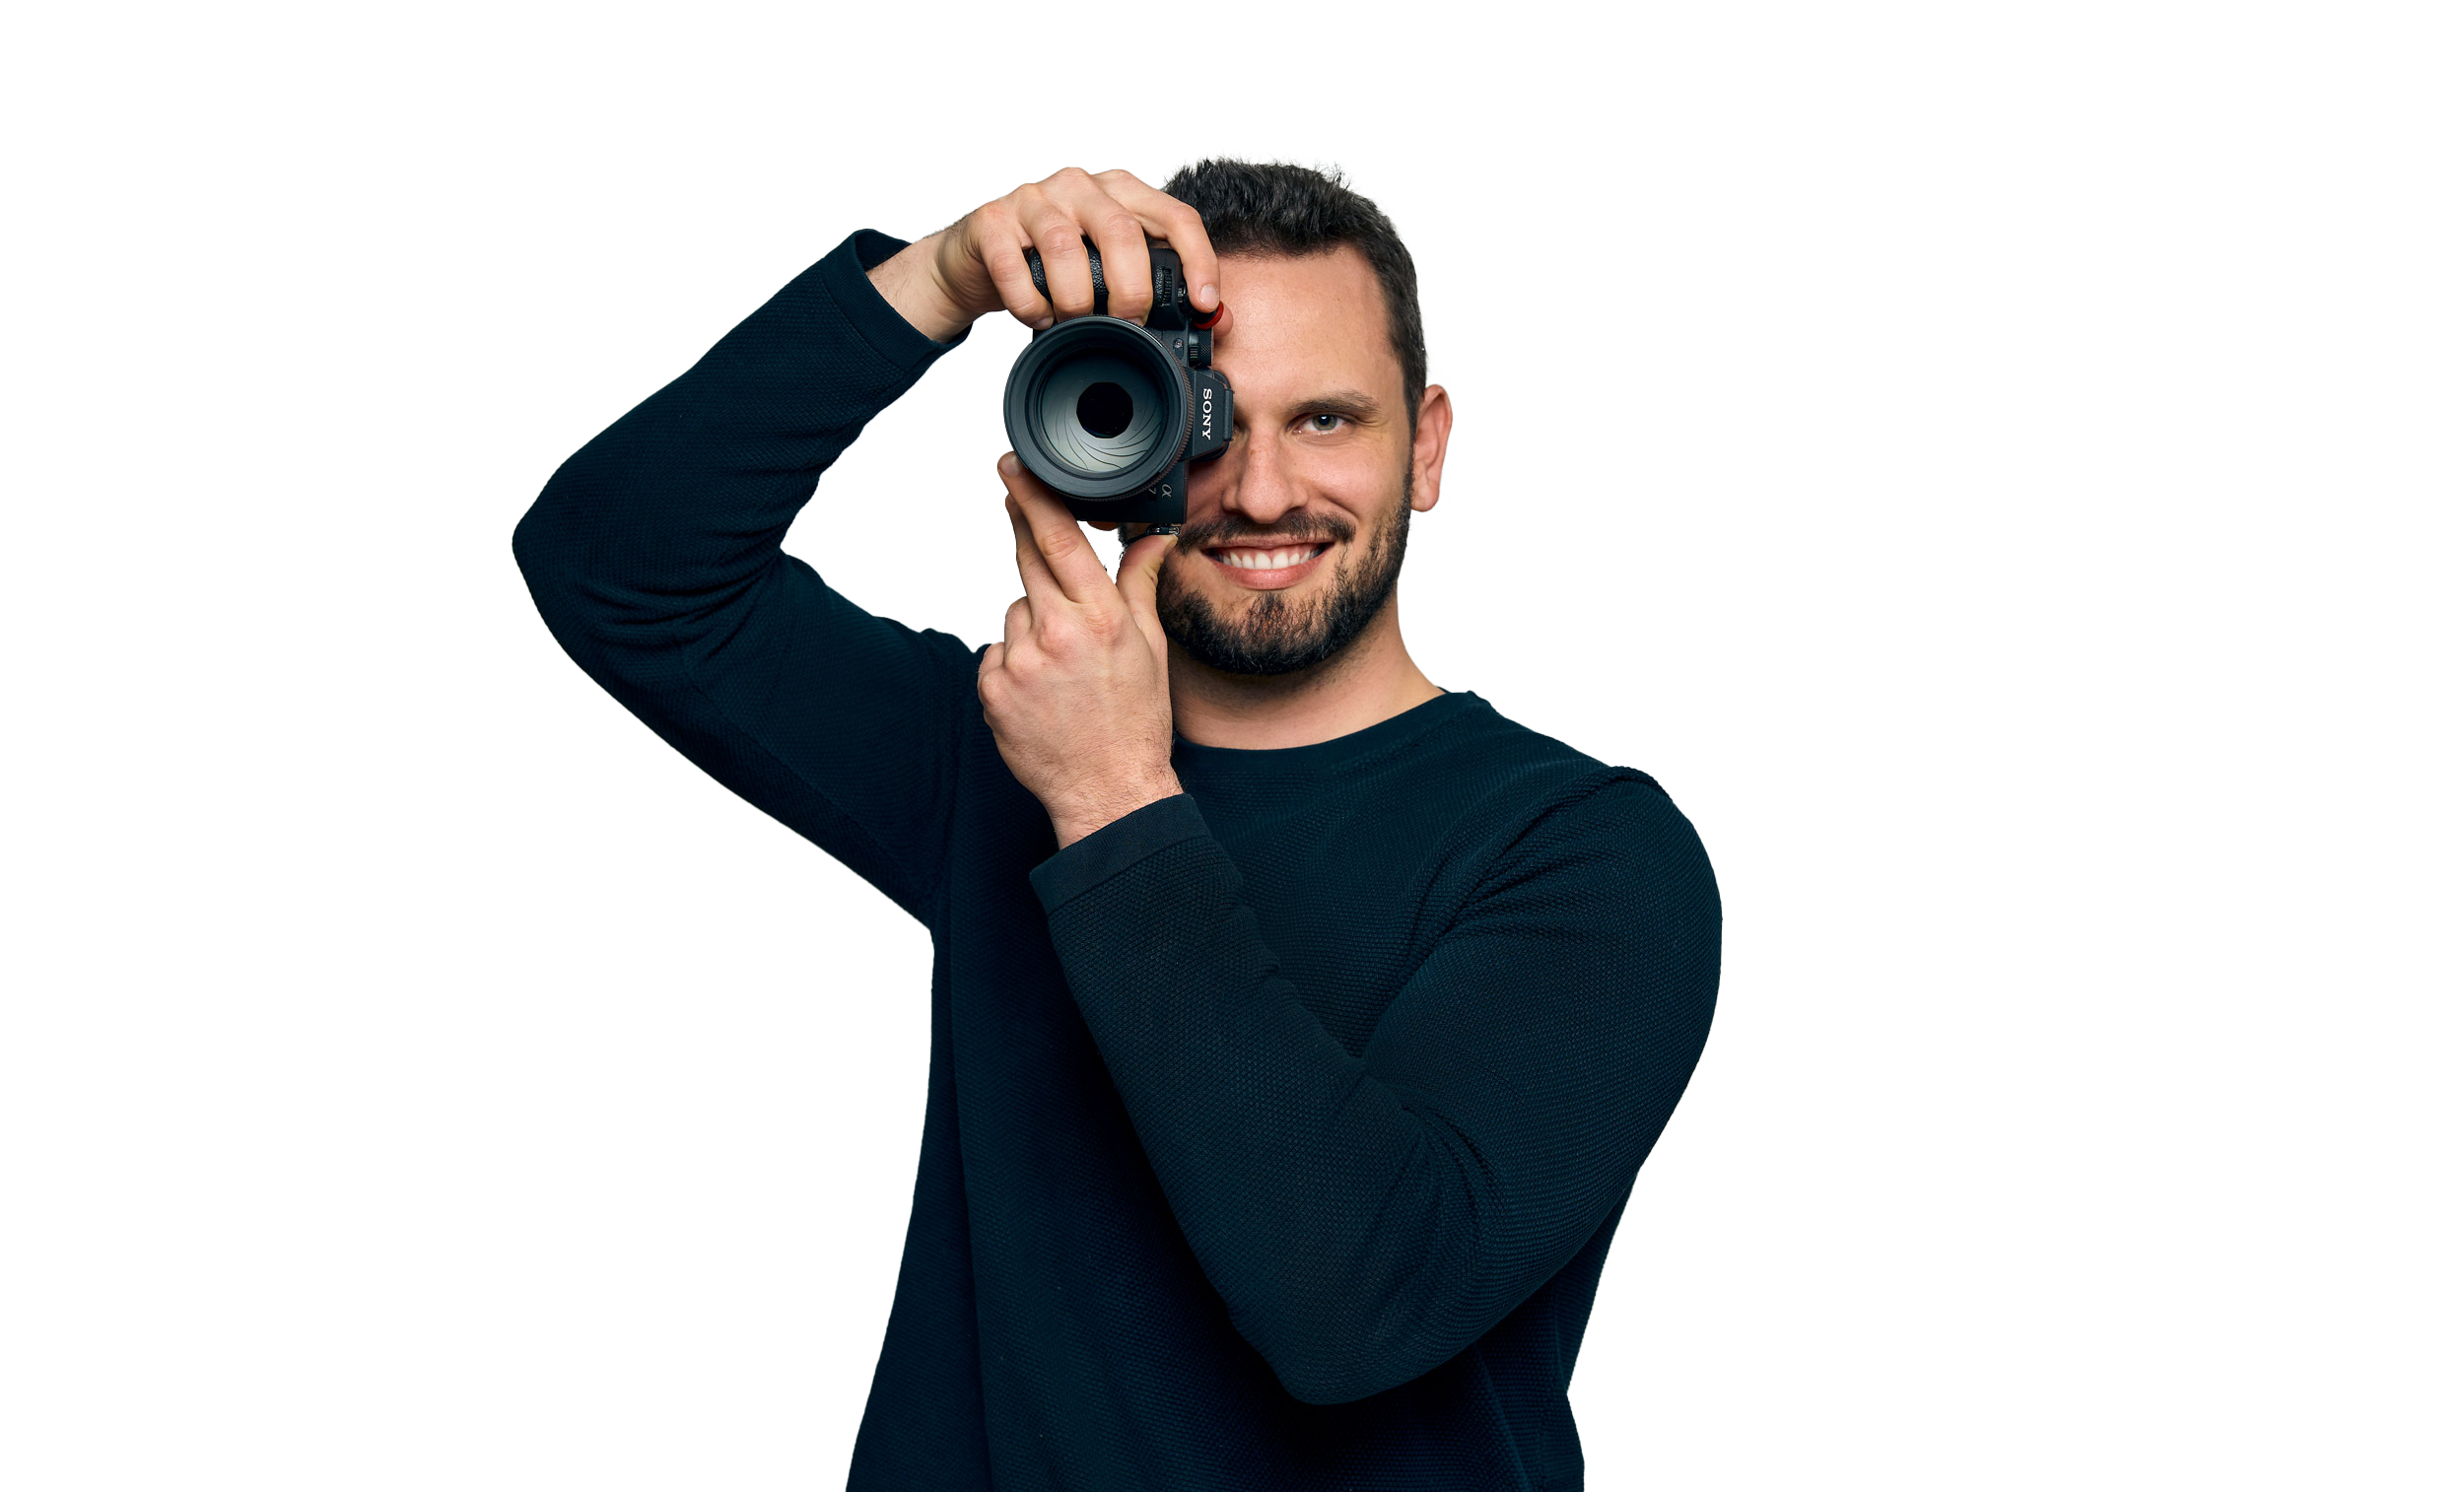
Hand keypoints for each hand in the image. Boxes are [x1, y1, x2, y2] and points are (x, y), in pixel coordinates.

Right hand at [865, 166, 1223, 342]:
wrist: (977, 259)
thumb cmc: (1052, 265)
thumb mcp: (1109, 271)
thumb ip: (1158, 288)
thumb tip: (1217, 320)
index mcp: (1120, 193)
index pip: (1174, 215)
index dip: (1197, 259)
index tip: (1203, 302)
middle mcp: (1080, 186)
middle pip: (1121, 231)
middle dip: (1131, 289)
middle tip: (1129, 324)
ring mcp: (1034, 200)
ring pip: (1065, 247)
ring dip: (1075, 300)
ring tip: (1074, 322)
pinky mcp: (993, 222)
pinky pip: (1014, 267)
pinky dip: (1030, 304)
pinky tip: (1039, 317)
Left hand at [978, 453, 1182, 849]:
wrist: (1108, 788)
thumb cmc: (1134, 722)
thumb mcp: (1150, 648)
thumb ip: (1140, 585)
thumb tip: (1153, 540)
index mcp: (1101, 619)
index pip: (1059, 541)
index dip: (1032, 498)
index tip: (1011, 469)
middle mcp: (1057, 634)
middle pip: (1029, 562)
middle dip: (1030, 541)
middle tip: (1036, 537)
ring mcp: (1021, 662)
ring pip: (1017, 611)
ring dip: (1035, 624)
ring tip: (1063, 666)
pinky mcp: (994, 688)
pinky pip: (999, 652)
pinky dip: (1016, 661)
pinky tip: (1042, 690)